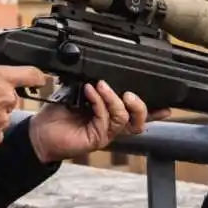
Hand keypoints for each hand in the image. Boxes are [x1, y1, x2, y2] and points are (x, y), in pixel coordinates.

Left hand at [28, 80, 170, 163]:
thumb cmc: (59, 113)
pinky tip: (90, 91)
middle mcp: (112, 125)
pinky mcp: (96, 139)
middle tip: (130, 93)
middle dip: (140, 106)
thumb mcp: (80, 93)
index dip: (155, 111)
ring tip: (102, 85)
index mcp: (112, 115)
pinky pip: (105, 119)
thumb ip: (95, 84)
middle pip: (139, 121)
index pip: (137, 113)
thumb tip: (103, 68)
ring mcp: (105, 133)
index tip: (167, 106)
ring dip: (114, 99)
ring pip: (123, 119)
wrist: (40, 133)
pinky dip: (99, 102)